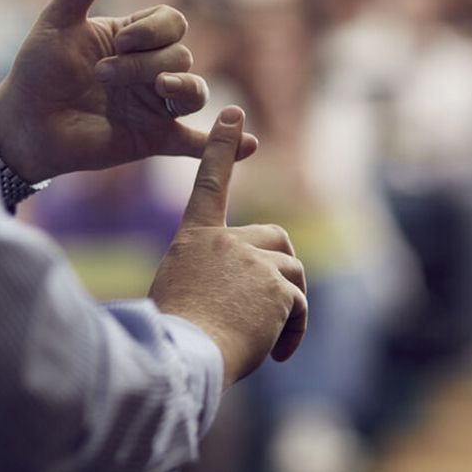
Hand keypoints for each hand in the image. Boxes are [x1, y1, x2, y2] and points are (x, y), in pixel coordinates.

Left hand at [0, 0, 257, 181]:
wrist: (23, 125)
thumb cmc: (36, 71)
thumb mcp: (59, 20)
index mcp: (133, 39)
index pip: (172, 23)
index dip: (154, 29)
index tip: (120, 41)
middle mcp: (149, 70)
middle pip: (181, 56)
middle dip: (147, 64)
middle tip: (103, 76)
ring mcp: (154, 106)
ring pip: (195, 92)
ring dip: (182, 87)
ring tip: (163, 88)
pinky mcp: (153, 139)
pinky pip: (195, 141)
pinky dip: (223, 144)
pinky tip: (248, 144)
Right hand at [149, 106, 306, 389]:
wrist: (180, 357)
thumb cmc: (172, 335)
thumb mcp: (179, 293)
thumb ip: (209, 279)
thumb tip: (241, 299)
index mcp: (193, 238)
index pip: (209, 182)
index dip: (221, 147)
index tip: (232, 114)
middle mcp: (225, 241)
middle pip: (274, 238)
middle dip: (280, 269)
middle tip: (269, 305)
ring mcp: (252, 261)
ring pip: (292, 273)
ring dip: (287, 306)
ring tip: (263, 338)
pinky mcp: (277, 286)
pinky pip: (299, 307)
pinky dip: (293, 332)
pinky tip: (275, 354)